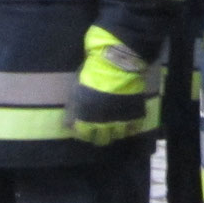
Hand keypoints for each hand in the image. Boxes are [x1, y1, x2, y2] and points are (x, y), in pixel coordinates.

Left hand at [69, 26, 154, 146]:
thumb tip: (69, 122)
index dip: (82, 133)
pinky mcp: (134, 113)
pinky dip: (131, 127)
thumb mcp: (76, 88)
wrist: (117, 63)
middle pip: (101, 140)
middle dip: (99, 137)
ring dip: (115, 133)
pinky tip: (128, 123)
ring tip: (114, 127)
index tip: (83, 130)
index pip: (83, 134)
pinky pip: (134, 127)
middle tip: (99, 131)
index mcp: (86, 116)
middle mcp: (102, 122)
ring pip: (117, 135)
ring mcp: (120, 119)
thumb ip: (74, 106)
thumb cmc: (93, 72)